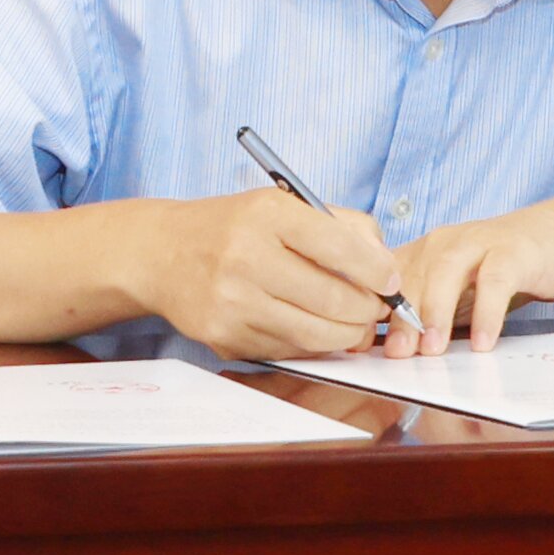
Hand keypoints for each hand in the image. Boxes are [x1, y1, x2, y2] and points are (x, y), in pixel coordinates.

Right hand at [146, 182, 411, 364]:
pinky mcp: (224, 337)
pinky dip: (311, 345)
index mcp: (266, 215)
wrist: (162, 254)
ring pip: (315, 335)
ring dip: (346, 335)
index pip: (339, 247)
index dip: (377, 270)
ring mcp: (232, 303)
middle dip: (367, 310)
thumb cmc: (234, 227)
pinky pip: (287, 350)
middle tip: (376, 308)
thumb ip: (341, 225)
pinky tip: (314, 329)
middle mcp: (245, 258)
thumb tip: (385, 267)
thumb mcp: (282, 205)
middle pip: (332, 299)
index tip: (390, 281)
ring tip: (353, 324)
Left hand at [389, 203, 553, 343]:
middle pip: (413, 277)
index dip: (374, 311)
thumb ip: (427, 314)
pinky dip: (487, 312)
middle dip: (401, 317)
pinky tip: (484, 342)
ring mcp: (478, 243)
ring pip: (447, 273)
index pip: (388, 281)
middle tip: (397, 353)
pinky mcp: (512, 252)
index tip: (363, 346)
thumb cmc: (498, 270)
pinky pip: (495, 282)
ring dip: (436, 312)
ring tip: (432, 349)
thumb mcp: (456, 292)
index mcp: (423, 253)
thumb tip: (392, 351)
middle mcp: (444, 244)